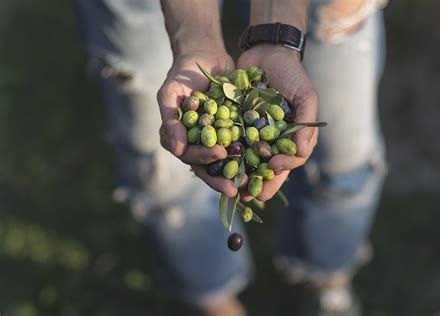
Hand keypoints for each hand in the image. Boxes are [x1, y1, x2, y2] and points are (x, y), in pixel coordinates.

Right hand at [156, 52, 241, 196]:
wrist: (204, 55)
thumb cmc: (182, 74)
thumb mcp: (170, 93)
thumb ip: (171, 120)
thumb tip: (176, 150)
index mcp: (179, 138)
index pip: (189, 155)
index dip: (203, 158)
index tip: (220, 154)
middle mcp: (196, 142)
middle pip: (207, 165)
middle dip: (221, 177)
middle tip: (236, 187)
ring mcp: (214, 138)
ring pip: (224, 161)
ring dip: (236, 173)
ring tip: (251, 184)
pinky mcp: (231, 131)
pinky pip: (240, 146)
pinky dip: (249, 156)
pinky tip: (262, 163)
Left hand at [237, 45, 319, 200]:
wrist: (267, 52)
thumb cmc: (292, 75)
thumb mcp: (306, 96)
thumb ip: (306, 124)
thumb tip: (303, 154)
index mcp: (290, 138)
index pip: (289, 161)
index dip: (281, 169)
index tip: (273, 169)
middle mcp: (271, 140)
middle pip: (264, 167)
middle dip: (257, 182)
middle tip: (248, 196)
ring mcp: (252, 133)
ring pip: (245, 160)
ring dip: (238, 174)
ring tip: (230, 186)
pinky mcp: (234, 124)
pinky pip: (229, 141)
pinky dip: (223, 153)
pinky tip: (215, 162)